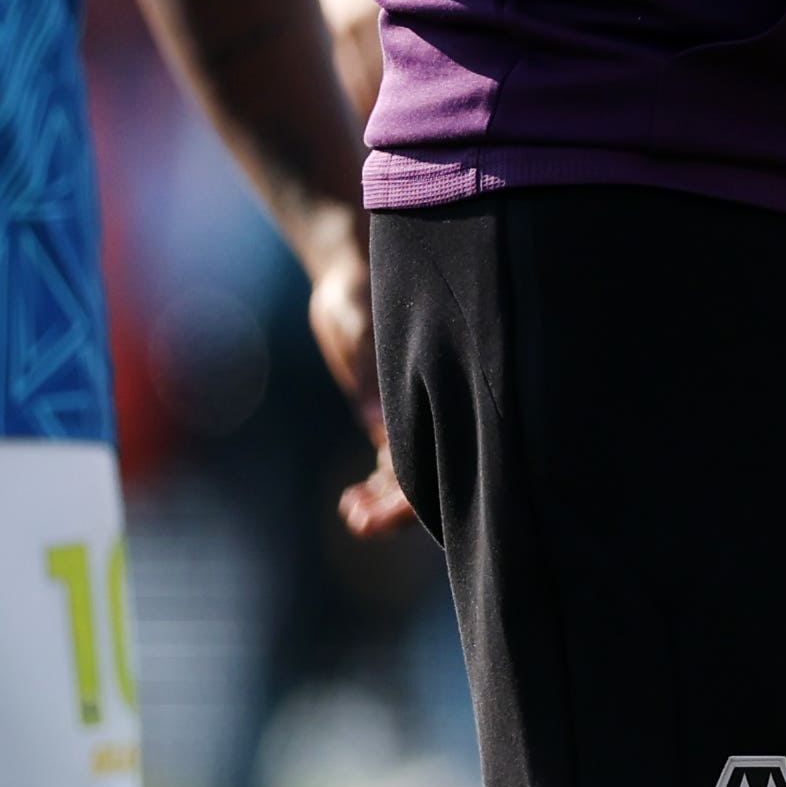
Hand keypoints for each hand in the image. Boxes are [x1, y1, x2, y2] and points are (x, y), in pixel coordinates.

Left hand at [301, 228, 410, 536]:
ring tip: (351, 513)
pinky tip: (352, 502)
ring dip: (384, 501)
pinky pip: (390, 462)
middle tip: (359, 522)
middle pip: (426, 476)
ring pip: (409, 475)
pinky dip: (375, 488)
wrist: (350, 264)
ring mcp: (410, 410)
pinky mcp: (387, 410)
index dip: (412, 497)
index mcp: (433, 384)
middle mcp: (429, 404)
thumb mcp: (360, 320)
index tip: (381, 516)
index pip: (435, 458)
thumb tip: (377, 425)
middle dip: (398, 508)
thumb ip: (368, 368)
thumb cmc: (361, 284)